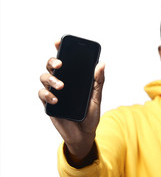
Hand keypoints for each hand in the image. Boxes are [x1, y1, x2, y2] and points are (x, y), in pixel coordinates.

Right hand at [38, 41, 104, 162]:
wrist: (84, 135)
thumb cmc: (90, 115)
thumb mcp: (96, 98)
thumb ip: (98, 81)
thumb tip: (101, 64)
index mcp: (74, 78)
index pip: (66, 61)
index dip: (61, 49)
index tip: (59, 42)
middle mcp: (63, 82)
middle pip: (52, 66)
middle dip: (53, 62)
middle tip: (61, 65)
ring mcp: (54, 92)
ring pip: (44, 78)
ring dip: (51, 79)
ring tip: (62, 86)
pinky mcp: (49, 104)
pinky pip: (42, 95)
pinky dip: (48, 94)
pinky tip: (56, 99)